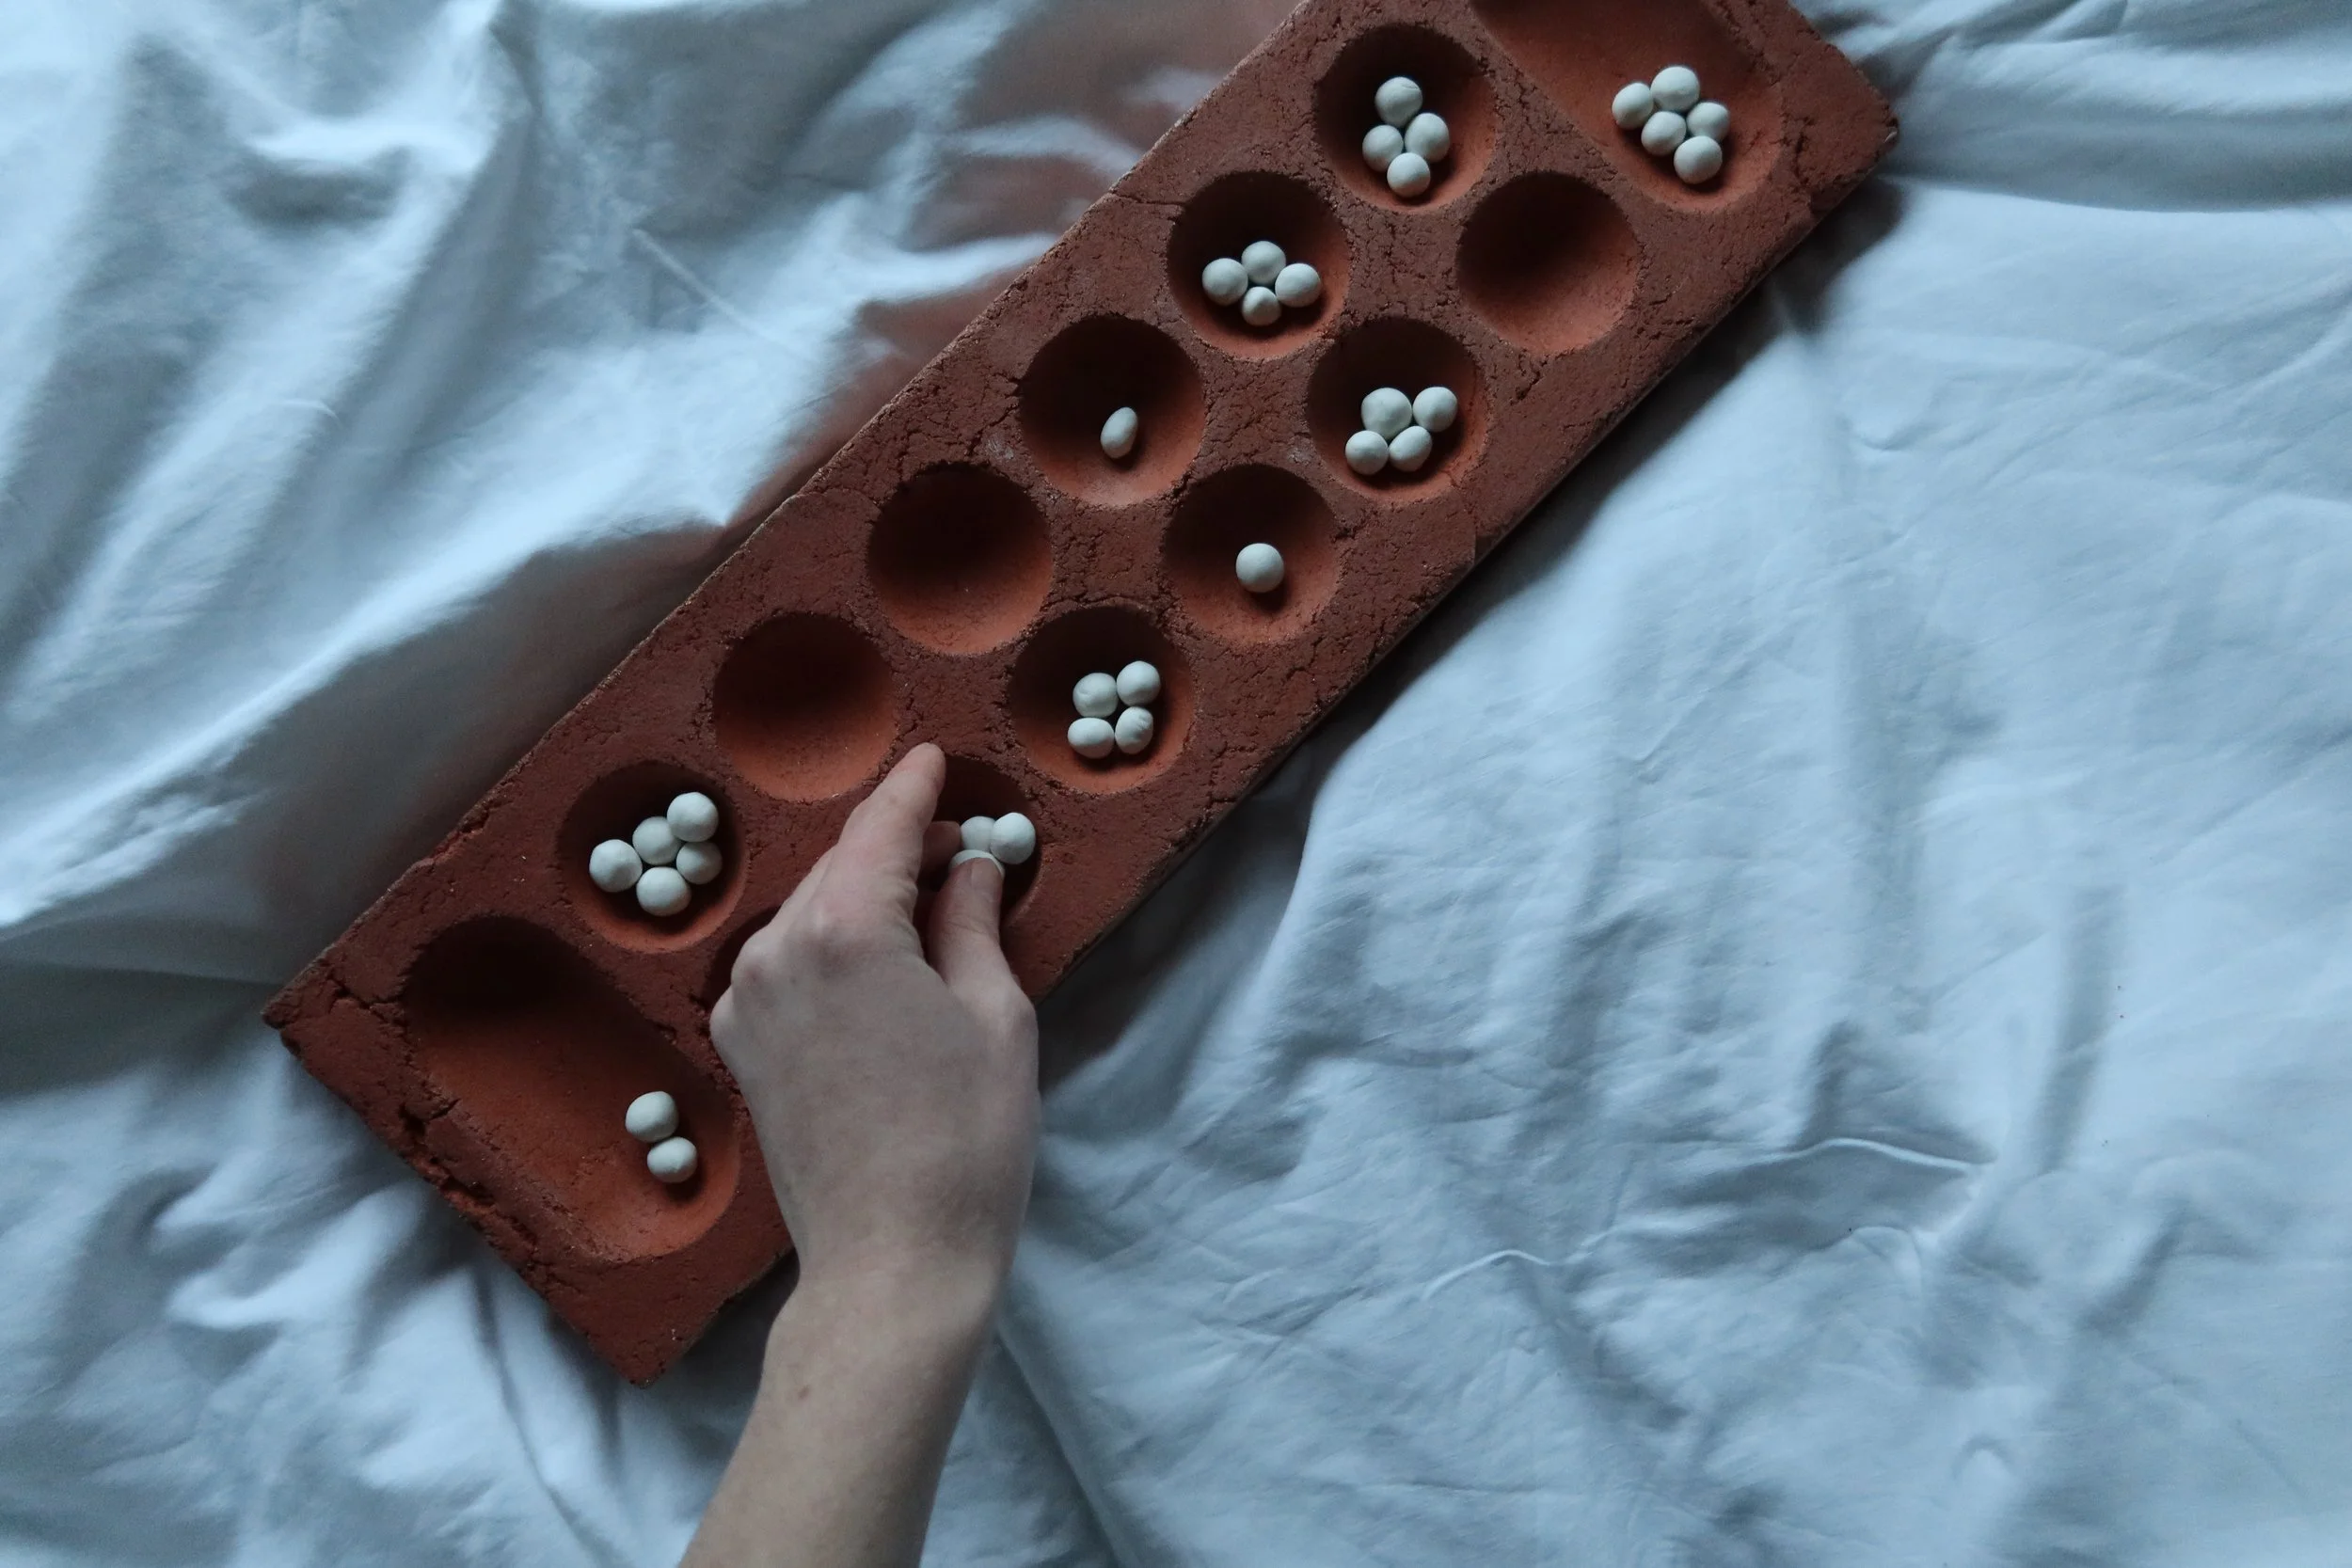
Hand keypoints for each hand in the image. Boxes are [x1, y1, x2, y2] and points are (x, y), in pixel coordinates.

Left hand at [711, 744, 1039, 1300]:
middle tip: (961, 850)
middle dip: (896, 847)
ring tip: (929, 911)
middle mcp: (777, 952)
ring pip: (809, 913)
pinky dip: (831, 946)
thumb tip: (969, 864)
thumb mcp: (996, 1018)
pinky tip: (880, 968)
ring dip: (864, 898)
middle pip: (840, 867)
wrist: (889, 1265)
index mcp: (846, 931)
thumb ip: (973, 923)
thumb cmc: (966, 1143)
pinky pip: (787, 964)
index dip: (914, 790)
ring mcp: (747, 1001)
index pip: (881, 829)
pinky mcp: (740, 1048)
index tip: (936, 759)